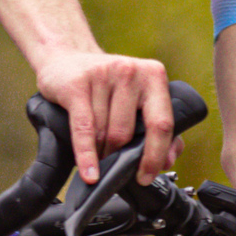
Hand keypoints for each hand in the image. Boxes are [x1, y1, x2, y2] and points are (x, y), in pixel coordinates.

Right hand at [36, 49, 176, 186]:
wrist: (67, 58)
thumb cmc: (107, 85)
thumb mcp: (137, 99)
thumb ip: (159, 128)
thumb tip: (168, 160)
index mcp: (154, 76)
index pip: (161, 123)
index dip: (155, 155)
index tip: (146, 177)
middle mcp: (131, 72)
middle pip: (127, 133)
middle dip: (118, 156)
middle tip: (112, 164)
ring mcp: (104, 75)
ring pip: (104, 133)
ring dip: (100, 153)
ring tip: (97, 156)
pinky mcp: (78, 84)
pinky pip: (85, 128)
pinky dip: (86, 155)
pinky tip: (89, 173)